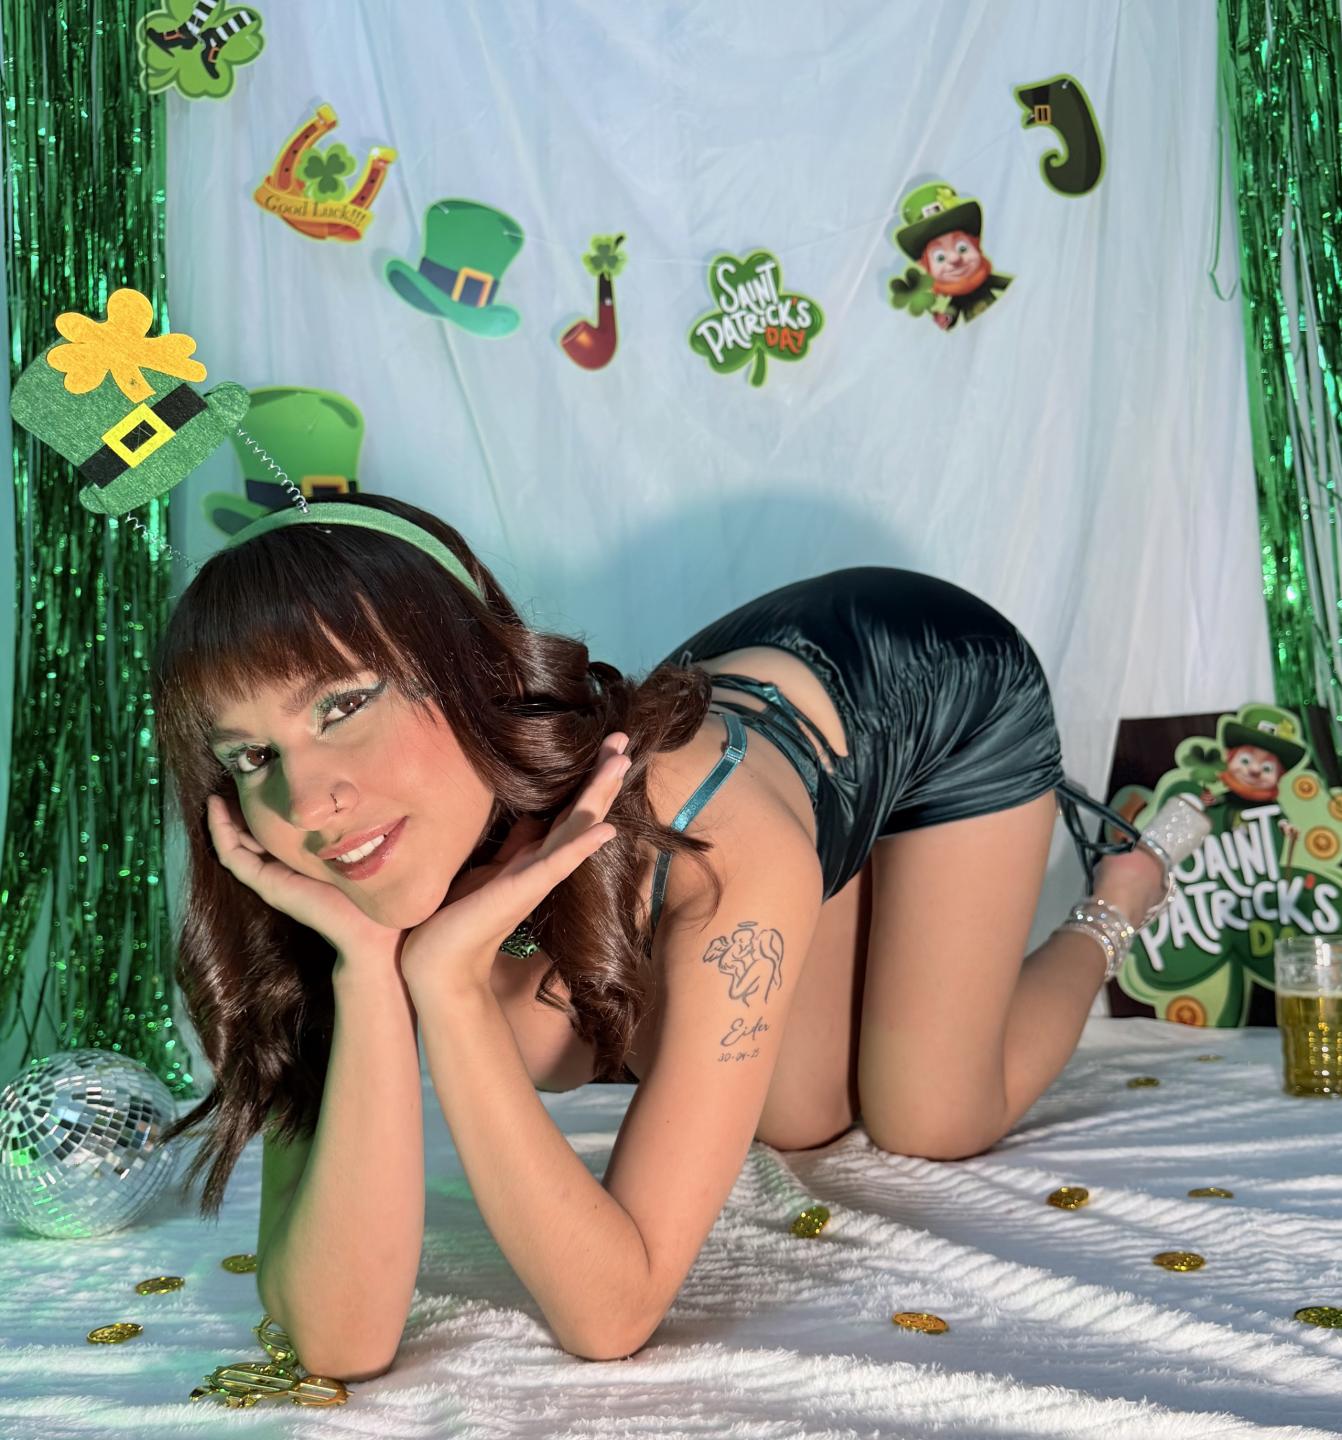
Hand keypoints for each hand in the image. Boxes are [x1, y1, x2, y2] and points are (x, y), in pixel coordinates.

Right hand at [205, 790, 406, 964]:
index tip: (254, 774)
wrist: (372, 928)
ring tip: (214, 789)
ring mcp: (272, 878)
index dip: (257, 804)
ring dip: (221, 818)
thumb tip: (348, 787)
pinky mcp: (269, 884)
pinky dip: (221, 832)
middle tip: (230, 776)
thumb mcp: (355, 843)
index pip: (269, 829)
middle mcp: (282, 868)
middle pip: (247, 835)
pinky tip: (216, 807)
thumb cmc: (372, 886)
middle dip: (236, 808)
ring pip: (234, 844)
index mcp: (300, 859)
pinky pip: (233, 856)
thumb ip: (345, 822)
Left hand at [399, 732, 631, 996]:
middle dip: (602, 777)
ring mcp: (536, 877)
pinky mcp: (521, 891)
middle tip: (624, 740)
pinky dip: (582, 844)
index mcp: (534, 856)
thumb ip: (515, 844)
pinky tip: (605, 827)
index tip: (609, 745)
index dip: (589, 778)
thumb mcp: (489, 866)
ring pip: (576, 829)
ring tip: (620, 764)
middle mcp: (542, 864)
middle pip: (581, 812)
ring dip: (599, 796)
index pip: (569, 809)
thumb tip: (531, 814)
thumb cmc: (459, 915)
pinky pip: (557, 863)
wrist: (438, 963)